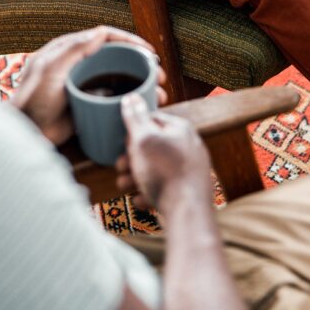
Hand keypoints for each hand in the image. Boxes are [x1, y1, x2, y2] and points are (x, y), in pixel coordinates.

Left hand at [11, 26, 167, 145]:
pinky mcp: (87, 106)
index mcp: (69, 50)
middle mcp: (79, 65)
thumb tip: (101, 31)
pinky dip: (129, 102)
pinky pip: (112, 100)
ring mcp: (84, 85)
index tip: (150, 52)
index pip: (105, 38)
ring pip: (118, 80)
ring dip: (140, 85)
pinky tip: (142, 110)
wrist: (24, 132)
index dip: (130, 41)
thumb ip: (73, 49)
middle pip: (116, 58)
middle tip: (160, 76)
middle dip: (141, 65)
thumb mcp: (50, 69)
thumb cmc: (32, 99)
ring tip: (159, 95)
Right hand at [116, 94, 212, 211]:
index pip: (153, 119)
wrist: (188, 213)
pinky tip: (140, 200)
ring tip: (124, 186)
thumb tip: (131, 97)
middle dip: (132, 159)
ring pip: (156, 169)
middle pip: (152, 147)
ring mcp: (189, 170)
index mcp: (180, 129)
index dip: (134, 130)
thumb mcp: (143, 139)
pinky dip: (150, 194)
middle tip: (120, 167)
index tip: (122, 143)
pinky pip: (164, 189)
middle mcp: (188, 146)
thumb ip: (135, 117)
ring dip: (136, 177)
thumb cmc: (165, 173)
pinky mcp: (187, 191)